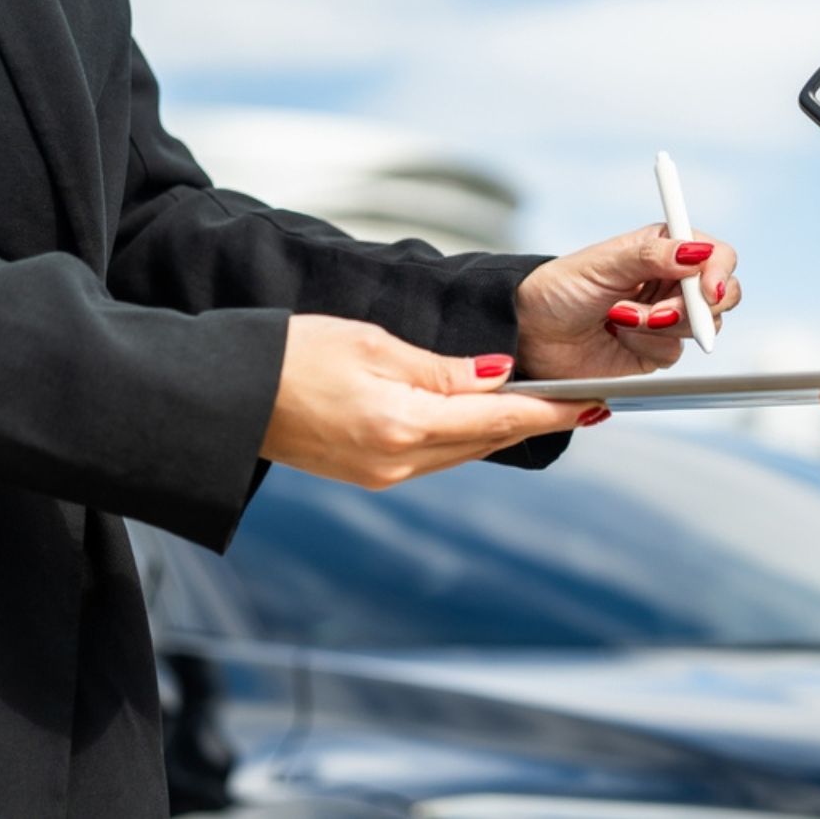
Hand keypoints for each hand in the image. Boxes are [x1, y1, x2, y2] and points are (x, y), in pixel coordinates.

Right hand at [261, 315, 604, 489]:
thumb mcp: (372, 344)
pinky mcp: (370, 475)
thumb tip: (499, 378)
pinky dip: (466, 437)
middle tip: (584, 402)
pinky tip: (483, 418)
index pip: (497, 420)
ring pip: (464, 451)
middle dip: (535, 421)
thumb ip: (442, 369)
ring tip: (544, 407)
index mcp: (401, 425)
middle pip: (487, 442)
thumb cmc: (290, 355)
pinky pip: (436, 456)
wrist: (225, 396)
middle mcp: (398, 462)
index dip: (551, 412)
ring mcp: (383, 476)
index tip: (594, 403)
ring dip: (502, 431)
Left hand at [514, 224, 740, 378]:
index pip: (715, 254)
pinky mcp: (657, 350)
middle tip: (660, 314)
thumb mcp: (603, 263)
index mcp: (664, 248)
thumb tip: (697, 251)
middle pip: (722, 294)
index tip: (709, 290)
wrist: (532, 335)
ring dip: (661, 325)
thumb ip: (652, 255)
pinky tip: (619, 337)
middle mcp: (672, 281)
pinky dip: (648, 345)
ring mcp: (667, 318)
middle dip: (696, 307)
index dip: (719, 271)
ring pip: (702, 326)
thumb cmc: (560, 289)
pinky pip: (675, 352)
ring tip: (619, 317)